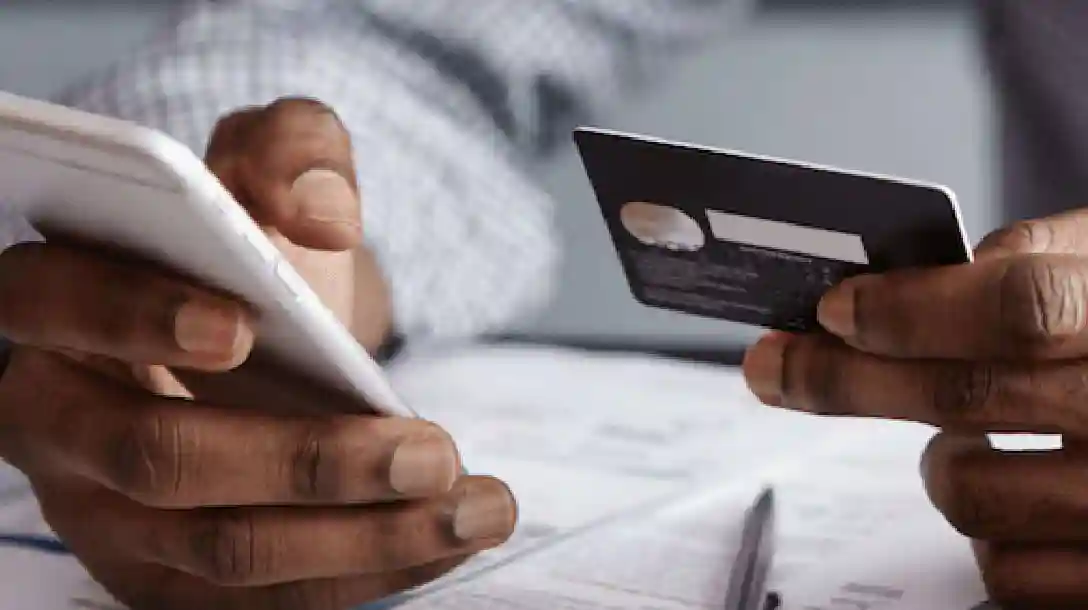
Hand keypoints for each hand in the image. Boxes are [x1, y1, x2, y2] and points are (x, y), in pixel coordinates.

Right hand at [0, 98, 517, 609]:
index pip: (59, 307)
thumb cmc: (251, 251)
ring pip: (225, 552)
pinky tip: (450, 533)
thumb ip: (291, 151)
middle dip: (306, 462)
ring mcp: (110, 516)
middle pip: (157, 459)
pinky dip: (370, 572)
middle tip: (432, 450)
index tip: (242, 326)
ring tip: (480, 504)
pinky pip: (267, 600)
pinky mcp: (170, 578)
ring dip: (366, 538)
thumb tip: (319, 215)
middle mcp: (60, 422)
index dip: (137, 316)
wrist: (262, 334)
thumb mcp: (273, 168)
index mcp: (56, 299)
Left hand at [741, 209, 1087, 608]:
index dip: (912, 307)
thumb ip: (1052, 259)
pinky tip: (1013, 492)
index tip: (835, 308)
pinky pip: (1006, 574)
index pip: (1023, 307)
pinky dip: (986, 535)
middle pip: (969, 396)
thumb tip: (923, 274)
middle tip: (779, 366)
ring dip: (938, 460)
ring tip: (957, 433)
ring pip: (974, 494)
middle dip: (845, 378)